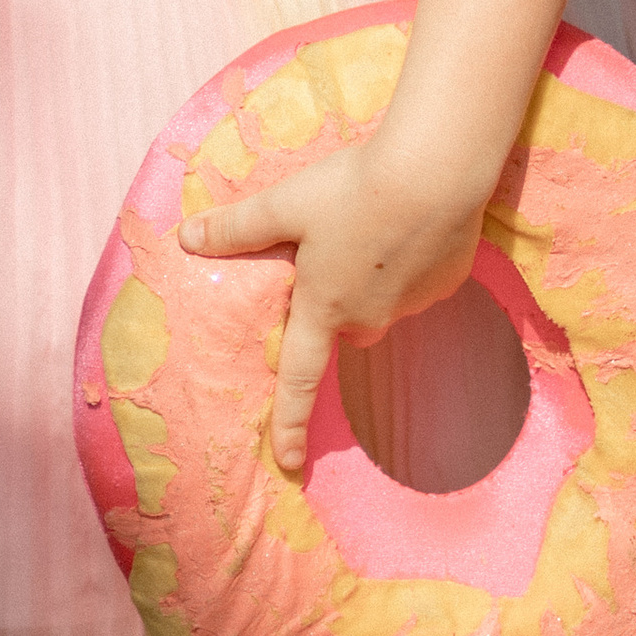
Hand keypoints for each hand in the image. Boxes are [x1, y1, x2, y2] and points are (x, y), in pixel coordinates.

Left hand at [182, 132, 485, 482]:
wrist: (434, 172)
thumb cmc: (352, 190)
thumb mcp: (284, 204)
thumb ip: (237, 228)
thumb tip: (187, 238)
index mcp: (324, 306)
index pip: (300, 378)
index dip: (289, 422)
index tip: (288, 462)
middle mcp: (371, 315)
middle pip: (345, 327)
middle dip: (334, 307)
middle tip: (329, 255)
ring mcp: (416, 303)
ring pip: (385, 302)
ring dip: (374, 278)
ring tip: (373, 223)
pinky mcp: (448, 282)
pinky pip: (420, 281)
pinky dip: (409, 260)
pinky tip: (408, 221)